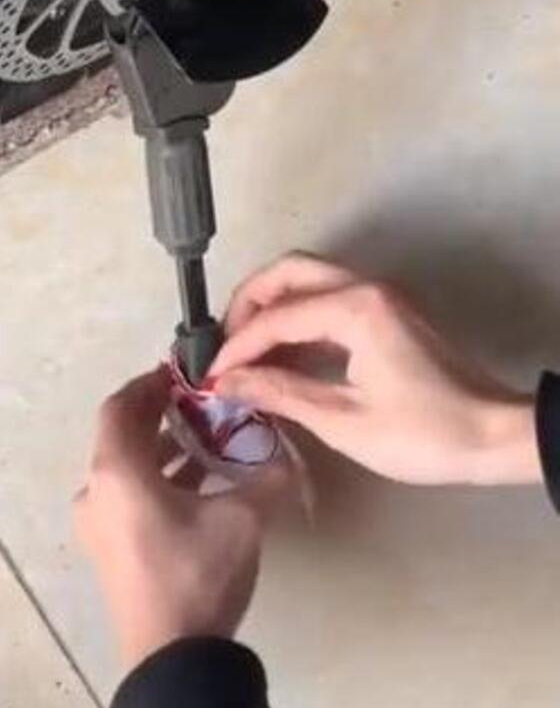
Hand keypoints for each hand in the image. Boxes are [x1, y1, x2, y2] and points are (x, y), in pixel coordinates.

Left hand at [74, 368, 289, 667]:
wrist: (172, 657)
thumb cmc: (197, 573)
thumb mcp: (242, 520)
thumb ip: (268, 478)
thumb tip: (289, 456)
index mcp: (116, 472)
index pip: (120, 407)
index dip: (148, 383)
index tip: (179, 372)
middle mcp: (95, 491)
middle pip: (120, 435)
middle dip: (157, 413)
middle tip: (196, 399)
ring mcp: (96, 523)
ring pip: (125, 468)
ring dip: (160, 448)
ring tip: (203, 437)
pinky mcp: (107, 548)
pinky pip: (126, 495)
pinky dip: (155, 479)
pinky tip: (196, 483)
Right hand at [209, 254, 539, 486]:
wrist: (495, 436)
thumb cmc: (423, 435)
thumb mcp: (344, 421)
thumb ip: (280, 393)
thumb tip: (226, 382)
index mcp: (355, 309)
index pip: (276, 317)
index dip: (237, 347)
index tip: (211, 376)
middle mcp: (365, 287)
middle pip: (288, 271)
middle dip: (247, 303)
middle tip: (224, 344)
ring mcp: (378, 295)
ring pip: (307, 279)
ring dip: (270, 306)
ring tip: (244, 350)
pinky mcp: (385, 310)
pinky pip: (326, 298)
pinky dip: (296, 317)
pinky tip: (280, 354)